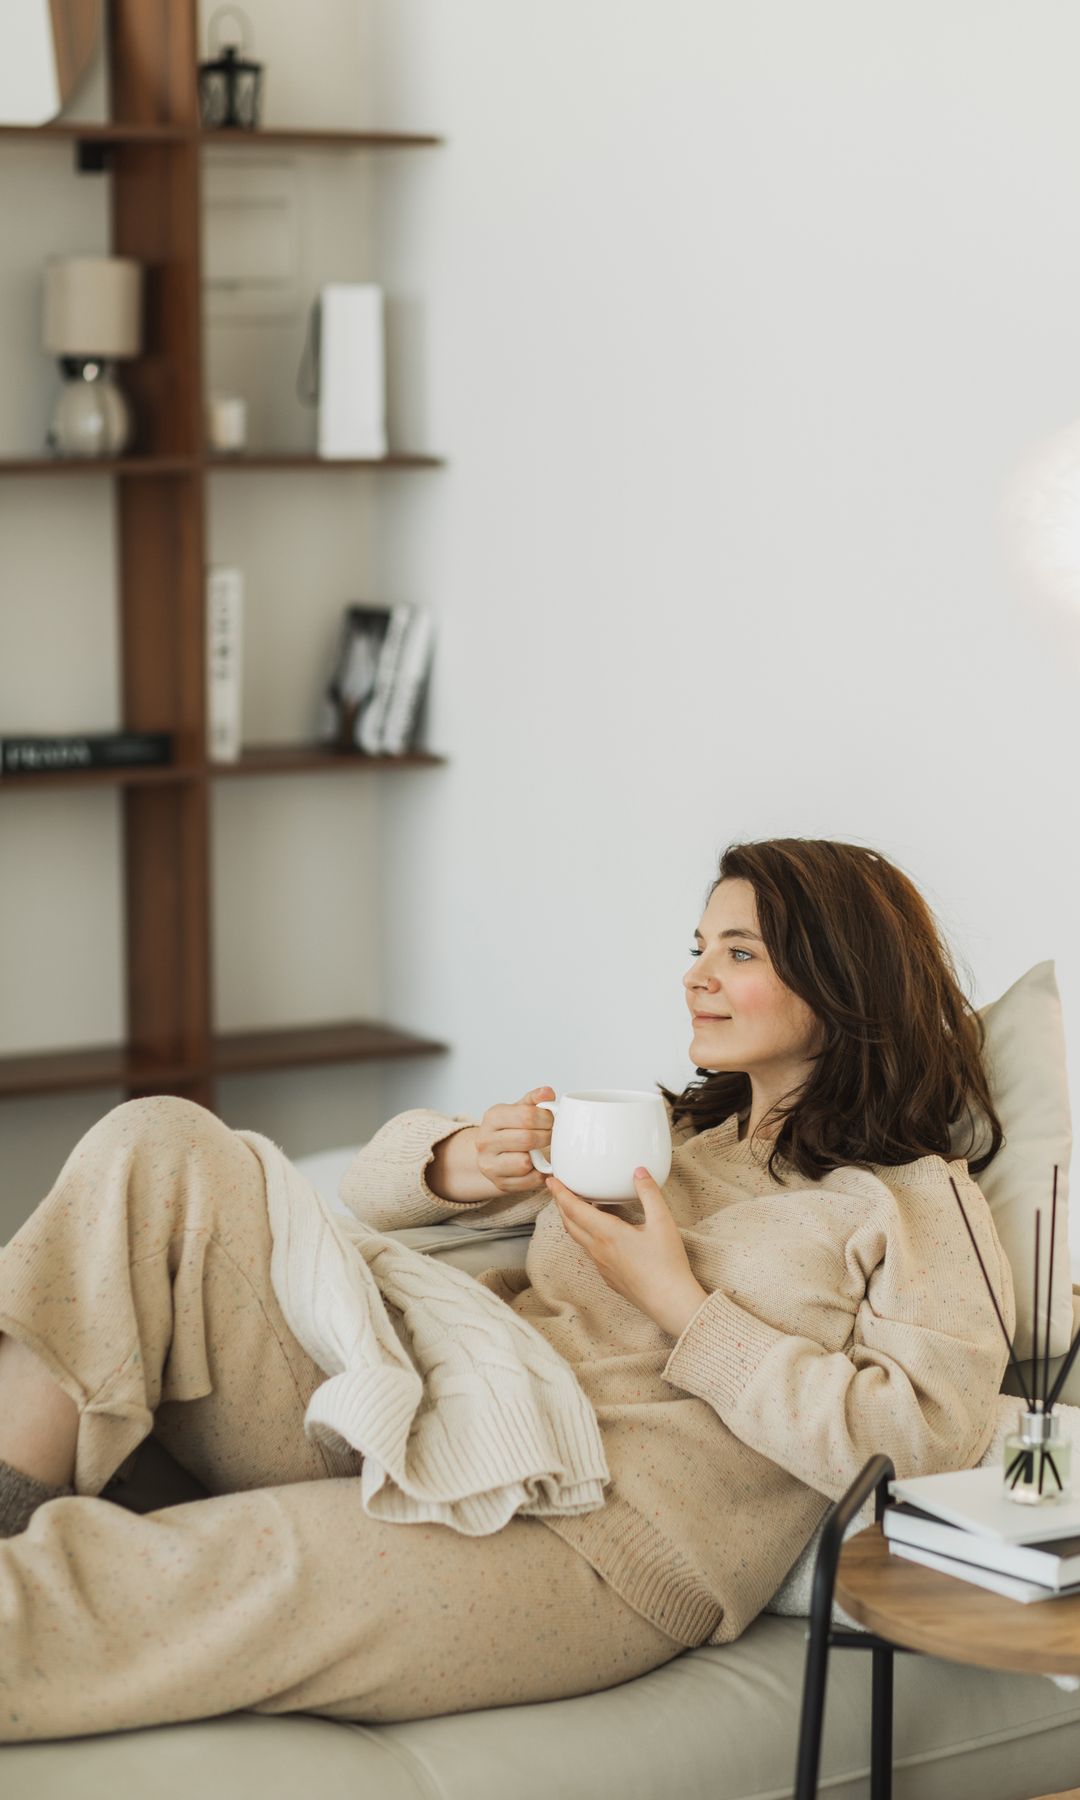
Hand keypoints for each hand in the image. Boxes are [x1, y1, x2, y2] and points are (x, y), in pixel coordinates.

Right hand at [474, 1086, 555, 1194]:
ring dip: (540, 1157)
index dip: (546, 1118)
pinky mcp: (499, 1183)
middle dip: (546, 1137)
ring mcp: (489, 1164)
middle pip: (527, 1139)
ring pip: (524, 1162)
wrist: (494, 1153)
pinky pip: (529, 1181)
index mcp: (492, 1117)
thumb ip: (535, 1100)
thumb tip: (548, 1092)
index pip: (526, 1116)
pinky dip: (540, 1174)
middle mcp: (485, 1141)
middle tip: (551, 1136)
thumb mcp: (520, 1109)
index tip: (552, 1120)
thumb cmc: (511, 1128)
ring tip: (542, 1150)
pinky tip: (538, 1165)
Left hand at [546, 1167, 708, 1338]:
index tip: (551, 1181)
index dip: (560, 1193)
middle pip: (569, 1223)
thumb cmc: (666, 1264)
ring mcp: (602, 1265)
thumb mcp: (662, 1222)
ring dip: (572, 1220)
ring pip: (578, 1238)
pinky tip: (600, 1232)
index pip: (573, 1209)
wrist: (669, 1301)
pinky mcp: (609, 1276)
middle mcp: (598, 1250)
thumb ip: (649, 1193)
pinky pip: (590, 1251)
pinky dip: (586, 1235)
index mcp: (607, 1233)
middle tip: (558, 1190)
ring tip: (576, 1206)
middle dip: (560, 1204)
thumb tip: (639, 1172)